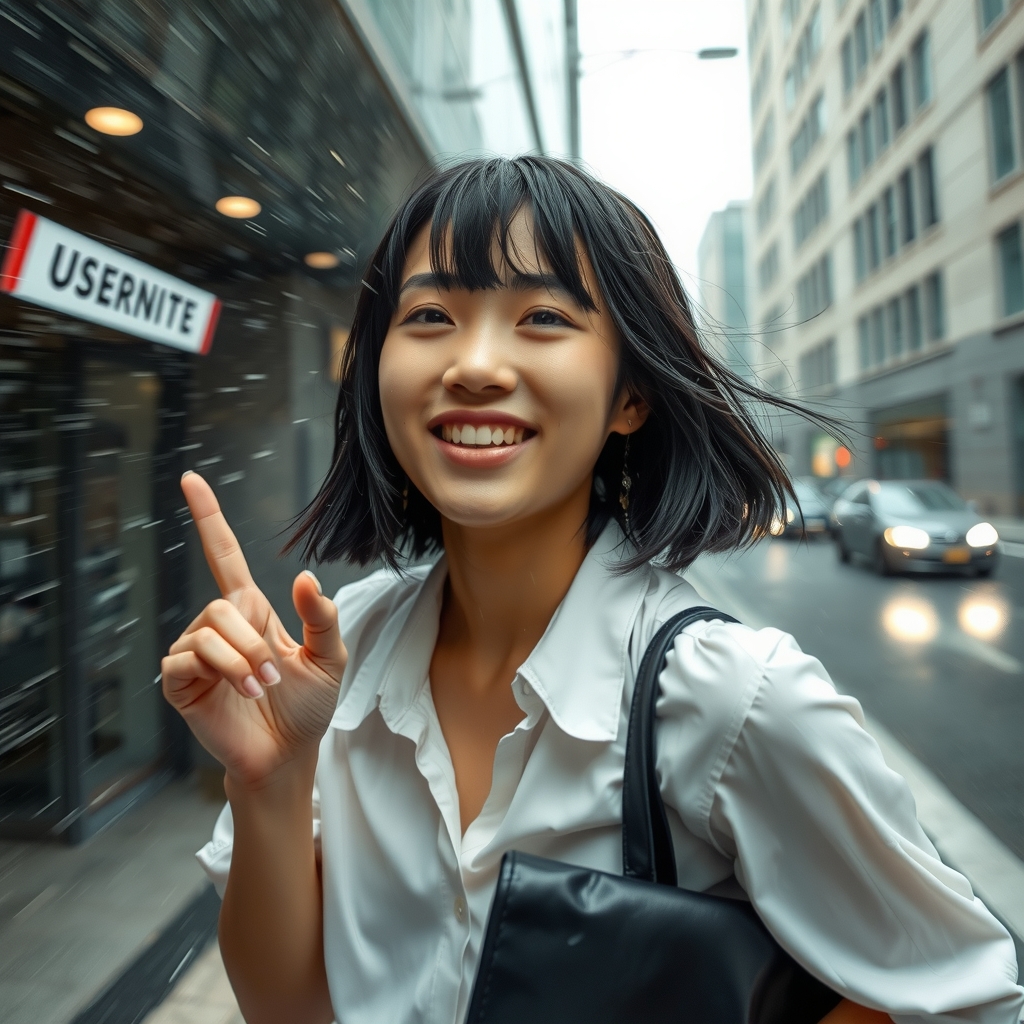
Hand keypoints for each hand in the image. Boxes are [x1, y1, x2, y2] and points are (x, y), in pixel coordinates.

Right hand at [161, 472, 345, 789]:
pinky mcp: (181, 682)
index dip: (208, 517)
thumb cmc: (306, 707)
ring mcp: (196, 653)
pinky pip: (188, 659)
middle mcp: (218, 625)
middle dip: (254, 642)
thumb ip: (321, 617)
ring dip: (243, 661)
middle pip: (223, 605)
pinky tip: (240, 692)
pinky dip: (221, 673)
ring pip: (208, 630)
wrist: (287, 755)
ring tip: (260, 688)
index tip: (191, 479)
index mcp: (251, 611)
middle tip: (274, 676)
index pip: (224, 555)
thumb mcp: (330, 658)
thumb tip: (303, 576)